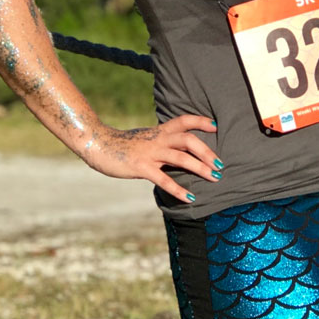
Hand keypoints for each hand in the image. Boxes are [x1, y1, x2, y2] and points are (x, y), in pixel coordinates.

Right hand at [82, 114, 220, 202]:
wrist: (98, 145)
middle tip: (220, 165)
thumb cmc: (122, 145)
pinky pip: (163, 179)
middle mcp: (157, 139)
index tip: (214, 126)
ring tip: (214, 178)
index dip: (199, 121)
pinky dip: (178, 189)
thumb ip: (161, 143)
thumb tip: (178, 152)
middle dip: (207, 152)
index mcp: (159, 131)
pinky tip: (190, 198)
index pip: (183, 121)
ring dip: (200, 168)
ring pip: (181, 158)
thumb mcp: (145, 139)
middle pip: (188, 140)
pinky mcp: (141, 167)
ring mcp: (150, 153)